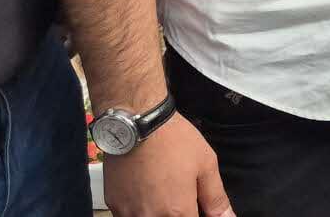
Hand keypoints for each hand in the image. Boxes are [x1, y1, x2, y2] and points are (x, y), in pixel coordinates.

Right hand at [103, 113, 232, 216]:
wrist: (137, 122)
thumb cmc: (173, 140)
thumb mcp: (206, 165)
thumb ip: (215, 198)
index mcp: (178, 211)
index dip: (195, 214)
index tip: (194, 205)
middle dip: (176, 213)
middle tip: (178, 194)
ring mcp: (129, 212)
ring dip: (157, 212)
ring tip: (161, 191)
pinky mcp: (114, 204)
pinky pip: (127, 215)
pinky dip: (138, 210)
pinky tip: (145, 192)